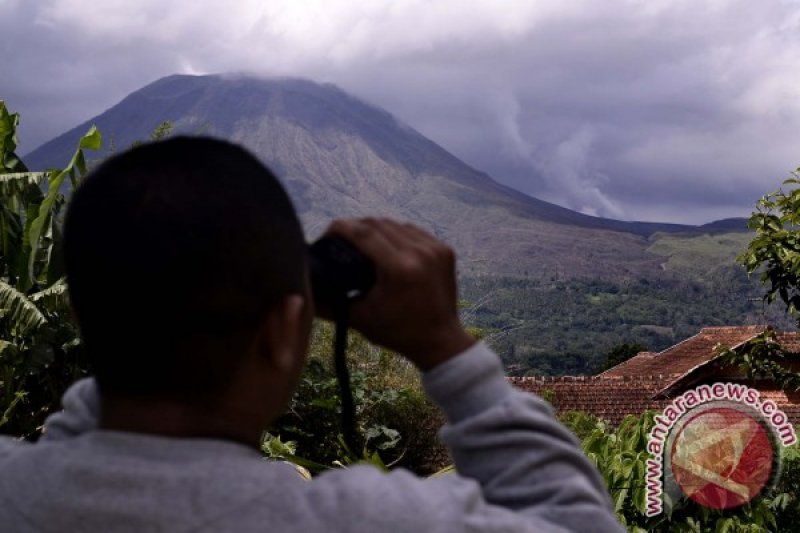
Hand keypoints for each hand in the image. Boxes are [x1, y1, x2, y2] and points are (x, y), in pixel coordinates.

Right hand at [324, 218, 474, 370]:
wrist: (440, 341)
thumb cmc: (397, 332)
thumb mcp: (360, 319)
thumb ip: (328, 303)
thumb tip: (302, 288)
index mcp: (399, 269)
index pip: (363, 233)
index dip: (341, 228)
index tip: (327, 232)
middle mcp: (419, 253)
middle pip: (379, 224)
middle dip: (356, 227)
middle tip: (342, 239)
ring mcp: (435, 249)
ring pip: (396, 224)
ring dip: (376, 229)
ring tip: (362, 242)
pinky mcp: (444, 249)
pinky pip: (413, 231)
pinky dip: (397, 234)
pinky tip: (387, 245)